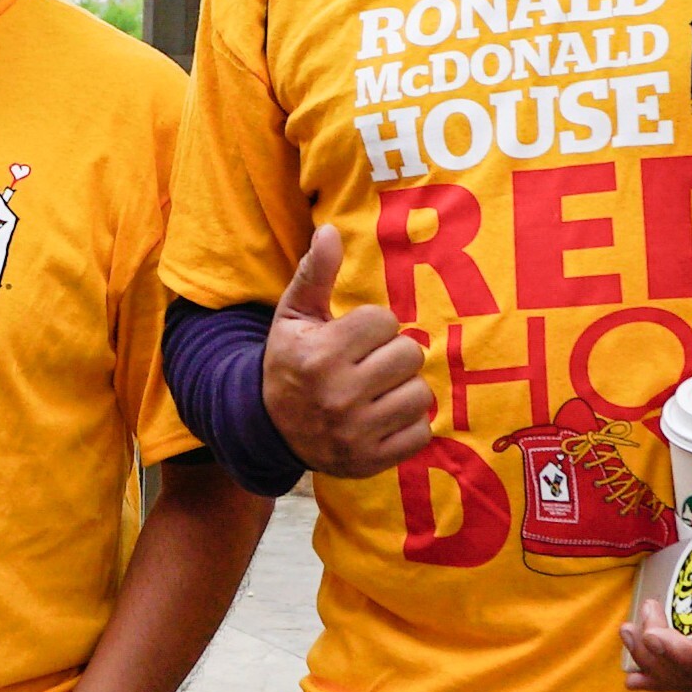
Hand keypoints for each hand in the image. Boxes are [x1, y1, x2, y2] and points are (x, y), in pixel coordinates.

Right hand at [263, 226, 429, 477]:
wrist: (269, 428)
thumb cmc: (289, 362)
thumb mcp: (293, 317)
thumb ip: (313, 274)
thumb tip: (330, 230)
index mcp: (321, 355)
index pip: (385, 321)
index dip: (373, 326)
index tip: (355, 338)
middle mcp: (339, 395)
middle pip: (408, 354)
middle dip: (393, 356)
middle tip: (369, 365)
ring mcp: (356, 432)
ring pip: (420, 394)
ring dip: (404, 389)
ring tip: (378, 392)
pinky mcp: (371, 460)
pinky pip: (421, 433)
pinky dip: (409, 425)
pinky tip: (383, 418)